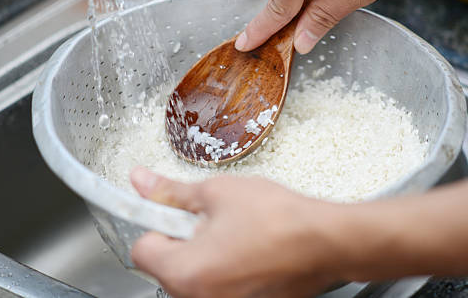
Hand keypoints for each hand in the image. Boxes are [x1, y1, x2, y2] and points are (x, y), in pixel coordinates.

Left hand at [130, 168, 467, 295]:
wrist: (327, 241)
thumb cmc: (278, 218)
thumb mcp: (217, 192)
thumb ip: (171, 192)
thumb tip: (141, 181)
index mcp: (185, 273)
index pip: (142, 248)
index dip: (157, 223)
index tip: (172, 210)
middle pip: (167, 265)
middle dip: (182, 239)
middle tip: (211, 217)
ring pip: (193, 276)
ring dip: (204, 253)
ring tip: (235, 232)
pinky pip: (218, 286)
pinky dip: (225, 268)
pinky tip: (248, 248)